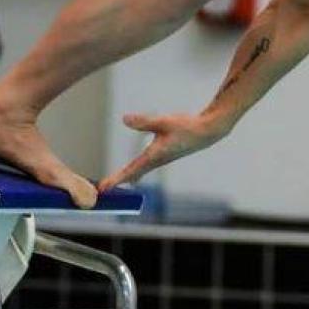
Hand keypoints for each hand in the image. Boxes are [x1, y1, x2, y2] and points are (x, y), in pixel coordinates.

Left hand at [98, 112, 228, 192]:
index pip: (131, 170)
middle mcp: (156, 160)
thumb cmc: (186, 127)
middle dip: (117, 180)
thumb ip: (143, 121)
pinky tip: (133, 175)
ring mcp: (161, 159)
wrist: (207, 132)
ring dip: (126, 177)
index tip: (103, 188)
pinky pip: (145, 167)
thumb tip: (124, 119)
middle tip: (102, 189)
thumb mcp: (163, 121)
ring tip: (113, 183)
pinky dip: (135, 171)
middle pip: (132, 173)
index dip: (116, 178)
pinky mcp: (164, 155)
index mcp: (154, 155)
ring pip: (139, 171)